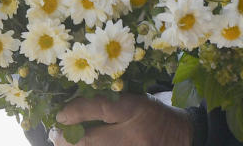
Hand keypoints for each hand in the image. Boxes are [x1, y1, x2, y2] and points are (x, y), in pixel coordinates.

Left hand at [49, 93, 192, 145]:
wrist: (185, 137)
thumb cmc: (155, 114)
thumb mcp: (137, 100)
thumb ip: (111, 102)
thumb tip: (75, 107)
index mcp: (135, 108)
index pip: (100, 108)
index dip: (77, 111)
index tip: (61, 115)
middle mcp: (134, 133)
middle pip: (93, 141)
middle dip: (70, 140)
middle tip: (56, 137)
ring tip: (64, 144)